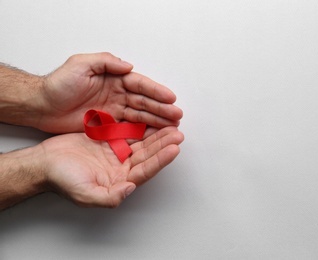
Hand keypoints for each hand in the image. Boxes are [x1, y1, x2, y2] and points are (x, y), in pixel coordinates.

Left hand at [38, 52, 182, 132]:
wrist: (42, 106)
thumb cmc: (58, 84)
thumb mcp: (80, 65)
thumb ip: (105, 62)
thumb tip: (128, 66)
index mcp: (113, 79)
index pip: (139, 85)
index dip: (156, 91)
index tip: (170, 98)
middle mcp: (117, 94)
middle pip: (144, 102)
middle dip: (162, 109)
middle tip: (177, 116)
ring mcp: (114, 110)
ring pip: (140, 116)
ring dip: (157, 121)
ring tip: (172, 127)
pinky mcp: (108, 125)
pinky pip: (129, 129)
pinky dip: (143, 132)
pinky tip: (155, 135)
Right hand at [40, 127, 183, 207]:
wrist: (45, 163)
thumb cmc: (62, 180)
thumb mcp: (85, 194)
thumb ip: (109, 197)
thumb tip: (131, 188)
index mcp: (120, 181)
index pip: (146, 170)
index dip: (161, 160)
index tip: (174, 149)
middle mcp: (122, 168)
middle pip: (148, 155)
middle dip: (164, 144)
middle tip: (178, 133)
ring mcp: (116, 153)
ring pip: (141, 142)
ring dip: (156, 134)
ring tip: (170, 124)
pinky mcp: (110, 140)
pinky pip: (129, 131)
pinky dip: (140, 125)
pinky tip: (151, 118)